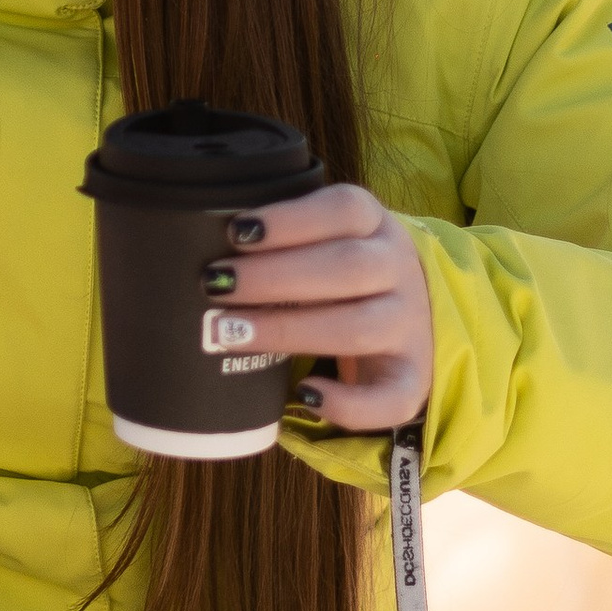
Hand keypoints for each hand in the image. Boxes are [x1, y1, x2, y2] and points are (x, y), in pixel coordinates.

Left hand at [212, 181, 433, 430]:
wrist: (408, 318)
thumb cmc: (338, 274)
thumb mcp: (325, 240)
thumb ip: (281, 238)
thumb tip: (199, 242)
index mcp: (376, 225)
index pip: (346, 208)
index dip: (291, 218)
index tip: (237, 231)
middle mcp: (400, 270)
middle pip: (347, 266)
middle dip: (274, 276)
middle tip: (214, 284)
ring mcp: (410, 326)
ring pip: (359, 327)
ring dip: (289, 330)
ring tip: (230, 333)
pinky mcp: (412, 378)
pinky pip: (391, 398)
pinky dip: (348, 402)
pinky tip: (304, 394)